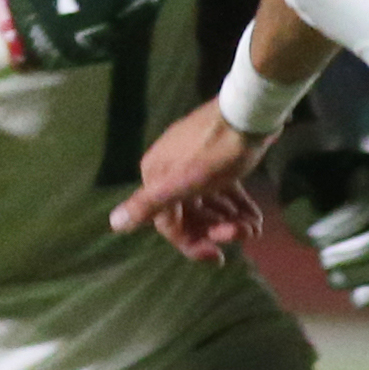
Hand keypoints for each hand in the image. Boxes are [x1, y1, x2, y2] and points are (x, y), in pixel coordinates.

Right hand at [109, 100, 267, 262]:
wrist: (250, 112)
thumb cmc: (216, 151)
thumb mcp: (182, 181)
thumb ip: (149, 204)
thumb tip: (113, 223)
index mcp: (156, 175)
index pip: (168, 223)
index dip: (191, 243)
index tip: (218, 256)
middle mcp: (171, 170)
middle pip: (191, 214)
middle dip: (217, 230)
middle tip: (244, 234)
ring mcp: (195, 164)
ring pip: (209, 204)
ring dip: (231, 221)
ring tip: (253, 228)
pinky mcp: (218, 159)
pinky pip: (224, 191)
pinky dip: (238, 206)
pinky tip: (255, 219)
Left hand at [278, 142, 368, 305]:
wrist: (324, 189)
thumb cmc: (308, 184)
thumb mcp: (295, 183)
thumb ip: (298, 203)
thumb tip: (314, 233)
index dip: (345, 224)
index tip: (312, 238)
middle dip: (358, 251)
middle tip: (323, 260)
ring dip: (368, 273)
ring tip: (332, 277)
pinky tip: (356, 298)